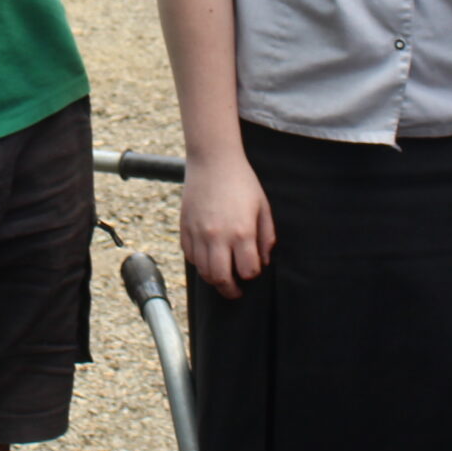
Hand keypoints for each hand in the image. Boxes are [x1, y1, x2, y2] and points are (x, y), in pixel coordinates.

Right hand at [182, 154, 274, 298]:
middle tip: (236, 290)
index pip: (247, 271)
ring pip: (203, 271)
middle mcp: (218, 237)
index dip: (252, 274)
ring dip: (213, 279)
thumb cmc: (242, 181)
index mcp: (242, 232)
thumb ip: (266, 236)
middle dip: (230, 290)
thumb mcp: (263, 207)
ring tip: (222, 276)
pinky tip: (208, 258)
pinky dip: (199, 263)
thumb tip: (263, 260)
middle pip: (221, 278)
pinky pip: (190, 256)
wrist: (213, 160)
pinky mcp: (185, 228)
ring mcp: (198, 233)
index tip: (253, 269)